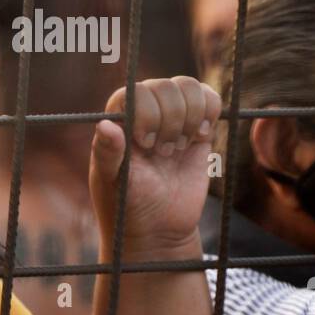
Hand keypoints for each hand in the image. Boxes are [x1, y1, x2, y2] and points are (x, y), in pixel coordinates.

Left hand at [89, 76, 221, 251]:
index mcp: (118, 116)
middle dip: (170, 122)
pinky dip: (210, 112)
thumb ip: (107, 154)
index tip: (145, 146)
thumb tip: (104, 125)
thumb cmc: (126, 206)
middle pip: (165, 87)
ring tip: (177, 148)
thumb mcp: (112, 182)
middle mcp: (145, 109)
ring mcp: (173, 115)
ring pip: (188, 87)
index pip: (137, 91)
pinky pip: (210, 98)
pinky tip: (200, 136)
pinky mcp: (199, 126)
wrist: (159, 228)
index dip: (147, 114)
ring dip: (189, 119)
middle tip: (163, 154)